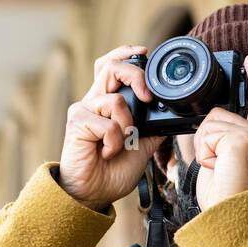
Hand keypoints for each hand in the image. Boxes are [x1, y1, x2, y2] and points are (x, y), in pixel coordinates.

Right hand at [57, 45, 163, 212]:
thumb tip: (170, 115)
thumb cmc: (112, 172)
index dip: (126, 54)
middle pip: (110, 67)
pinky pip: (107, 124)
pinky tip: (107, 153)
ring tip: (121, 145)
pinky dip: (115, 141)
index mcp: (106, 104)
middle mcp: (93, 102)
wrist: (94, 194)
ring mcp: (83, 112)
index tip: (144, 52)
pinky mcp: (77, 124)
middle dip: (135, 76)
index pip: (110, 66)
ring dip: (127, 126)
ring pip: (115, 101)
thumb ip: (152, 127)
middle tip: (147, 97)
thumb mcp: (142, 146)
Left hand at [191, 54, 247, 211]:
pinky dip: (204, 153)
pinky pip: (207, 134)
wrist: (229, 215)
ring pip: (209, 124)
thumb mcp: (221, 161)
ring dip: (204, 147)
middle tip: (216, 166)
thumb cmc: (224, 196)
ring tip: (217, 168)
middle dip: (205, 140)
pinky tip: (217, 167)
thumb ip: (220, 139)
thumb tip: (205, 127)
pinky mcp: (240, 139)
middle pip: (216, 115)